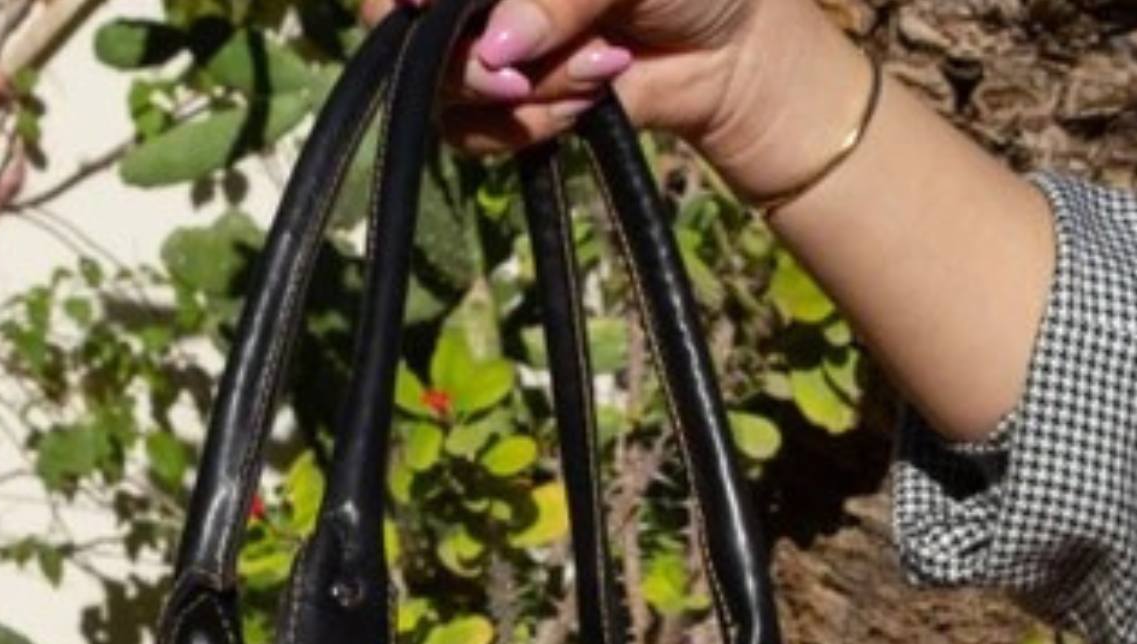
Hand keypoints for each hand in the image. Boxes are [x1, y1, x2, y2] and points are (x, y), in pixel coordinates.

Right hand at [359, 0, 872, 207]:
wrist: (730, 53)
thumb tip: (499, 44)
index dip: (406, 0)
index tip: (420, 10)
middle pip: (408, 34)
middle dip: (472, 62)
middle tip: (522, 73)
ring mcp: (483, 49)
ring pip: (448, 93)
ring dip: (530, 92)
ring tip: (601, 65)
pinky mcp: (505, 109)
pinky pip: (477, 137)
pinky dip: (536, 125)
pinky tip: (591, 98)